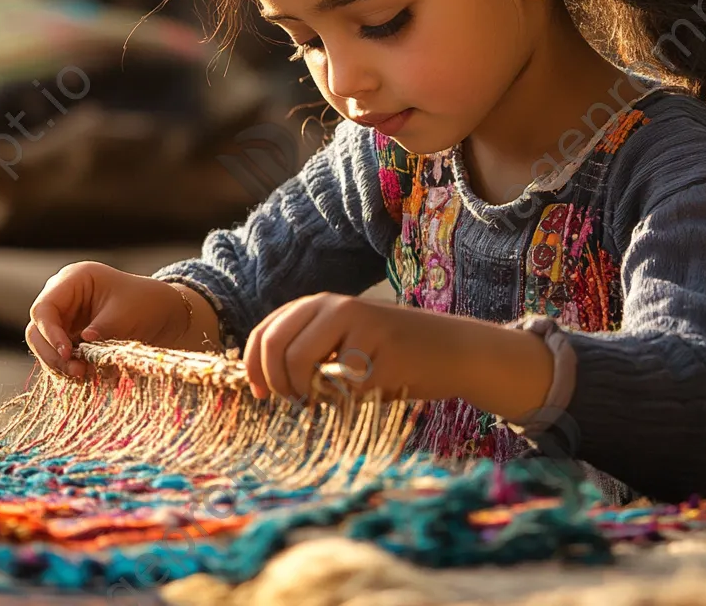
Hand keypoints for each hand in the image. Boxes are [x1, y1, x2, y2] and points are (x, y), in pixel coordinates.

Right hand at [25, 262, 203, 378]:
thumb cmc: (146, 303)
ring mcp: (65, 317)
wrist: (164, 313)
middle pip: (39, 330)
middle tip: (76, 371)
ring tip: (84, 375)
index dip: (50, 333)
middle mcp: (64, 296)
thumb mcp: (124, 315)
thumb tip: (79, 349)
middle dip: (54, 354)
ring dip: (60, 365)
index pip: (44, 308)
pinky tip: (87, 375)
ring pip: (46, 346)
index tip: (67, 354)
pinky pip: (59, 355)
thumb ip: (100, 331)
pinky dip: (69, 367)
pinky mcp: (70, 336)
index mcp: (74, 279)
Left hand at [242, 293, 554, 418]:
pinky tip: (365, 395)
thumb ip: (307, 348)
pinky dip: (345, 401)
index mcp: (321, 303)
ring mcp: (360, 327)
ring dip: (307, 394)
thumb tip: (260, 381)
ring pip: (303, 367)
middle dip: (278, 383)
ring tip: (329, 400)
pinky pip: (343, 388)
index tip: (260, 394)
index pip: (265, 331)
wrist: (452, 349)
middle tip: (295, 402)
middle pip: (277, 348)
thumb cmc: (390, 353)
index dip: (253, 366)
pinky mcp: (381, 353)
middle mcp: (336, 307)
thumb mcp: (344, 339)